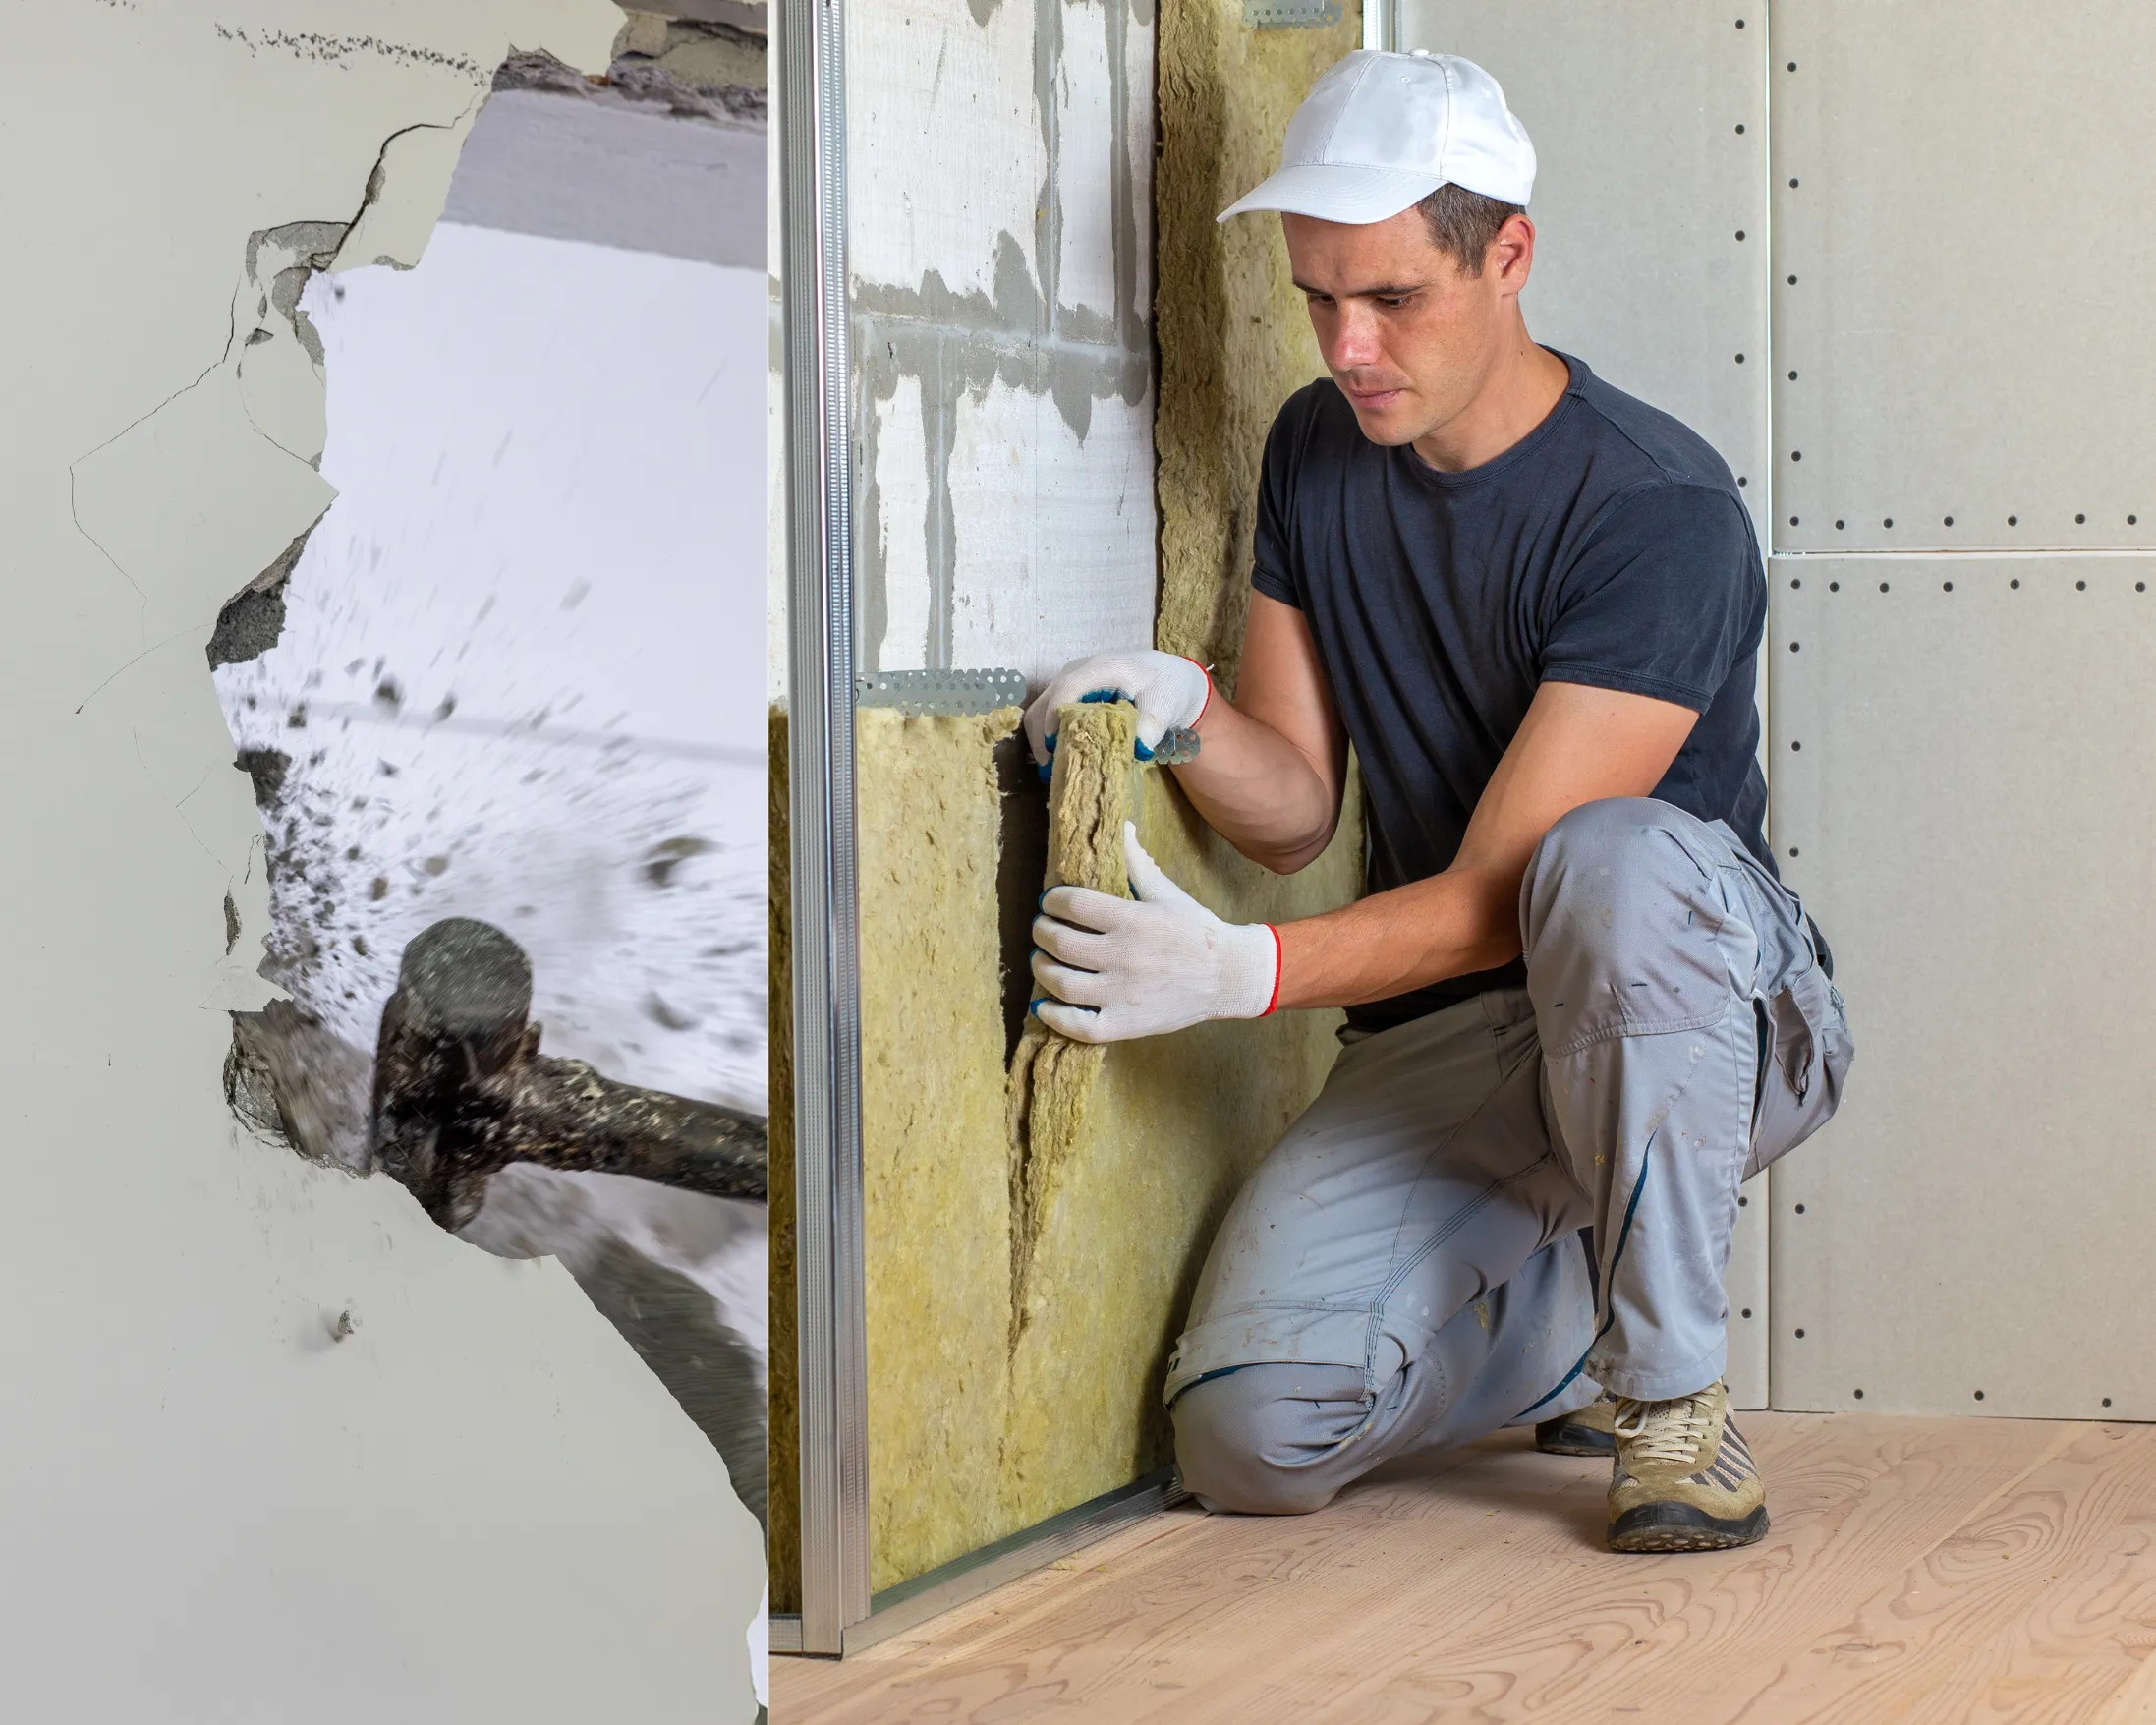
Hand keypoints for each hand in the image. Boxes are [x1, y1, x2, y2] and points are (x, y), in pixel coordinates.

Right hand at [1022, 651, 1210, 765]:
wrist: (1164, 676)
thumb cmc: (1164, 687)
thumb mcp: (1165, 705)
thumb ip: (1152, 726)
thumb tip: (1137, 750)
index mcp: (1099, 669)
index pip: (1066, 690)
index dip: (1055, 718)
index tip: (1055, 747)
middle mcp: (1076, 673)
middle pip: (1044, 704)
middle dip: (1043, 739)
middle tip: (1053, 771)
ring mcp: (1068, 683)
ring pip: (1039, 712)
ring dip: (1042, 741)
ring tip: (1054, 770)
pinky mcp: (1066, 696)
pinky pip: (1046, 716)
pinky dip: (1048, 739)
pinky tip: (1059, 760)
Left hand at [1029, 823, 1278, 1042]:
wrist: (1229, 976)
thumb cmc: (1195, 931)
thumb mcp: (1166, 893)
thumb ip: (1136, 862)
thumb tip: (1121, 825)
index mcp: (1133, 920)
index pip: (1073, 904)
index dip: (1052, 900)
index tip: (1049, 901)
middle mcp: (1125, 956)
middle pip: (1060, 943)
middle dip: (1041, 932)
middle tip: (1042, 929)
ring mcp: (1123, 994)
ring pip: (1062, 983)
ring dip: (1041, 969)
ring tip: (1042, 960)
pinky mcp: (1126, 1023)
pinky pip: (1078, 1025)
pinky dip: (1054, 1016)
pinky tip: (1044, 1006)